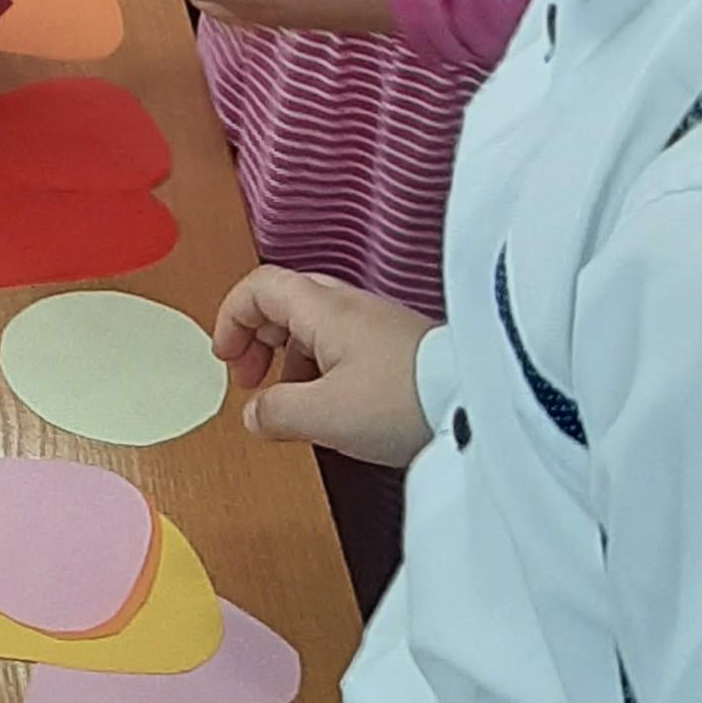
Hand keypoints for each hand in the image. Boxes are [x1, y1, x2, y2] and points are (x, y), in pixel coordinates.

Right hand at [214, 266, 432, 466]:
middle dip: (258, 337)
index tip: (225, 359)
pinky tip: (328, 404)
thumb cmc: (401, 401)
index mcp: (323, 310)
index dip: (232, 318)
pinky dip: (320, 366)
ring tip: (288, 400)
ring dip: (288, 355)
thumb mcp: (325, 415)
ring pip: (314, 323)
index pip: (260, 287)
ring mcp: (376, 324)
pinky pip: (343, 343)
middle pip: (286, 301)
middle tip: (249, 378)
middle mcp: (349, 306)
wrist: (475, 404)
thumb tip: (254, 414)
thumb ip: (278, 412)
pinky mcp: (398, 347)